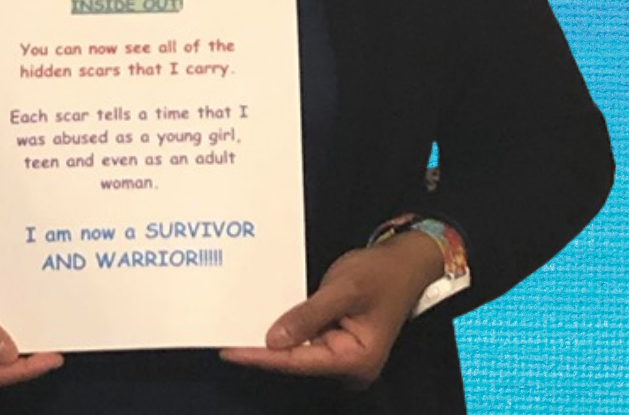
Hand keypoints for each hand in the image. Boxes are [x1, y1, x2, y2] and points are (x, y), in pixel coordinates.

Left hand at [219, 231, 442, 388]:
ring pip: (297, 351)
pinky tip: (261, 320)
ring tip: (235, 328)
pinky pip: (305, 339)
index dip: (261, 356)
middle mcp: (348, 366)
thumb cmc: (381, 275)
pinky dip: (284, 330)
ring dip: (270, 339)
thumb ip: (308, 315)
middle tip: (223, 337)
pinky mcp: (337, 341)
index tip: (230, 350)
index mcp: (355, 361)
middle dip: (261, 350)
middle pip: (295, 361)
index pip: (297, 362)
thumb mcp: (344, 290)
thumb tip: (273, 340)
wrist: (404, 263)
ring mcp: (342, 355)